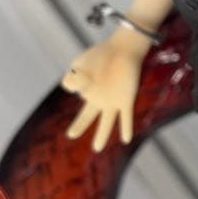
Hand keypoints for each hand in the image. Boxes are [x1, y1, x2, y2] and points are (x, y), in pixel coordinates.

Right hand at [60, 34, 145, 150]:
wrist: (124, 50)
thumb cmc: (102, 55)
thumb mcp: (80, 63)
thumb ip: (72, 78)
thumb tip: (74, 91)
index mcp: (88, 92)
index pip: (77, 96)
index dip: (77, 81)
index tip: (83, 72)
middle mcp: (100, 99)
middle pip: (88, 116)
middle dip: (79, 126)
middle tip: (71, 134)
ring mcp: (113, 101)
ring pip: (107, 122)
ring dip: (102, 135)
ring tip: (97, 148)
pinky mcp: (126, 100)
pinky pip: (126, 116)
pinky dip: (126, 127)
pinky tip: (126, 139)